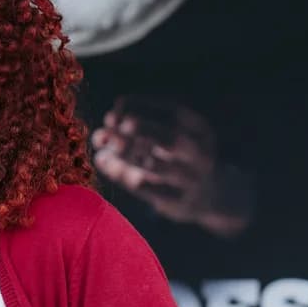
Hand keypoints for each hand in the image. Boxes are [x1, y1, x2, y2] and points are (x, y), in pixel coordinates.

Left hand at [90, 97, 251, 236]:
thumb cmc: (176, 157)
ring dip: (123, 151)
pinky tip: (104, 162)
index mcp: (199, 129)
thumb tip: (101, 131)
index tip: (116, 105)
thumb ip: (137, 128)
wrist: (208, 196)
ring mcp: (189, 180)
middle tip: (109, 120)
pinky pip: (147, 188)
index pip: (172, 112)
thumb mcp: (166, 136)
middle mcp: (199, 154)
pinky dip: (121, 173)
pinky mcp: (177, 201)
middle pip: (171, 138)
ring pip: (155, 165)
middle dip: (139, 127)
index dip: (142, 106)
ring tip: (100, 140)